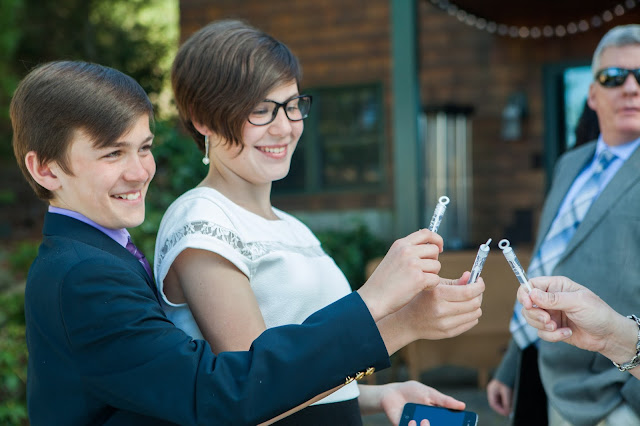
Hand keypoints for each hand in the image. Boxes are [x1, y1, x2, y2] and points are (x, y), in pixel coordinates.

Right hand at [358, 229, 442, 321]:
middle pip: (434, 250)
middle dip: (433, 261)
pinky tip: (418, 289)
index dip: (437, 239)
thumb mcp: (393, 258)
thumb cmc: (383, 282)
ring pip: (437, 266)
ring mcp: (413, 264)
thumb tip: (432, 247)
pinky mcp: (418, 279)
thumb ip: (408, 251)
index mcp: (400, 244)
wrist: (373, 298)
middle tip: (424, 271)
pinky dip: (430, 286)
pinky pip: (436, 279)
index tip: (439, 248)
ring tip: (417, 282)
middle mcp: (407, 251)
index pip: (426, 233)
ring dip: (431, 275)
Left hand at [359, 381, 464, 425]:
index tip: (464, 425)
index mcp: (436, 416)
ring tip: (425, 421)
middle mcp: (427, 424)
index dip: (456, 424)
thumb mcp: (429, 393)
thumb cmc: (412, 392)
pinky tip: (412, 421)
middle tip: (436, 422)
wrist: (392, 392)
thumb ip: (444, 400)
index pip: (448, 424)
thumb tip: (462, 405)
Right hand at [376, 272, 483, 354]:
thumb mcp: (434, 286)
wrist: (407, 321)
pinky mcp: (448, 333)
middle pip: (474, 303)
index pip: (468, 291)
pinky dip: (471, 315)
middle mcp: (441, 310)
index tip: (479, 281)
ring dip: (475, 305)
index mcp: (437, 294)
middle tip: (475, 290)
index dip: (479, 285)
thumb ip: (455, 282)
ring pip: (475, 314)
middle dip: (478, 294)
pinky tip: (462, 310)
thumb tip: (471, 276)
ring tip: (468, 300)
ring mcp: (445, 323)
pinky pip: (471, 322)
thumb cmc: (422, 299)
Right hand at [486, 378, 512, 415]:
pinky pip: (504, 397)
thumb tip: (508, 412)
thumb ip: (506, 402)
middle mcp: (493, 391)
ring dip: (506, 404)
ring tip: (512, 405)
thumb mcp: (506, 391)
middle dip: (504, 408)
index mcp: (491, 391)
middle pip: (497, 403)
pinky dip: (508, 400)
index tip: (507, 413)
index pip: (493, 404)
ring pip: (501, 401)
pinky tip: (512, 400)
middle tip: (511, 411)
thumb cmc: (506, 379)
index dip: (499, 410)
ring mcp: (497, 390)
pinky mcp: (502, 389)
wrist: (510, 370)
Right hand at [518, 276, 635, 362]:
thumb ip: (554, 299)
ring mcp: (551, 314)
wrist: (609, 336)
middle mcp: (551, 299)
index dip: (525, 293)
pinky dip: (552, 335)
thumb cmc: (598, 314)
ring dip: (543, 326)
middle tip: (548, 320)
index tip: (528, 304)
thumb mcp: (577, 302)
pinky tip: (567, 333)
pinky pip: (541, 333)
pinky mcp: (552, 328)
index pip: (531, 284)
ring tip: (557, 327)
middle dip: (535, 314)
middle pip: (527, 304)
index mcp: (556, 286)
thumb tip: (532, 294)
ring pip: (531, 319)